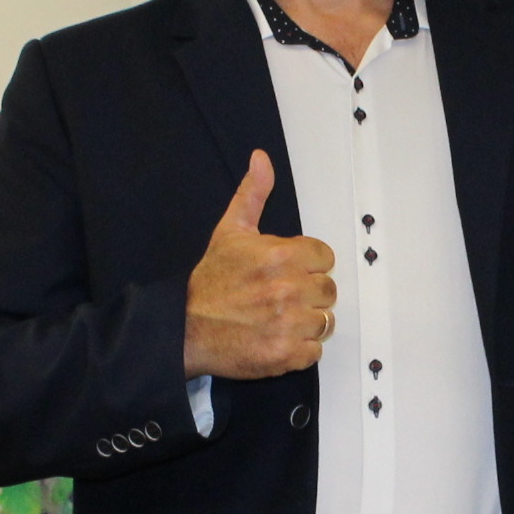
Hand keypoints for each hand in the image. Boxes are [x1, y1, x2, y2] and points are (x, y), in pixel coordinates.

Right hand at [184, 153, 336, 380]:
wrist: (185, 329)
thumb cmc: (211, 281)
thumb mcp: (230, 231)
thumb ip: (252, 194)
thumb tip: (261, 159)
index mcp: (280, 255)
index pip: (325, 257)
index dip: (307, 264)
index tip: (287, 272)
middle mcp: (288, 288)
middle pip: (328, 290)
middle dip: (308, 293)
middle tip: (279, 297)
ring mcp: (288, 323)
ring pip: (324, 321)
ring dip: (305, 322)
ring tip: (278, 319)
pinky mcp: (286, 354)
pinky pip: (314, 350)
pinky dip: (298, 349)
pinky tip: (276, 338)